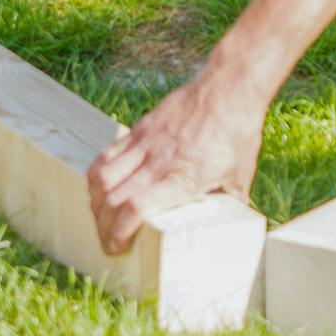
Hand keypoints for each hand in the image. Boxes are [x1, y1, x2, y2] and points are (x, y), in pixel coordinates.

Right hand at [88, 67, 265, 255]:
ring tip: (101, 216)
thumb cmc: (238, 132)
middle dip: (103, 227)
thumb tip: (229, 228)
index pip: (135, 209)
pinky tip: (102, 187)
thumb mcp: (240, 177)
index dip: (118, 233)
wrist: (229, 87)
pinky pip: (108, 153)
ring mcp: (145, 142)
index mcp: (181, 178)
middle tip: (107, 241)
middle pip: (112, 198)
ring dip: (96, 202)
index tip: (116, 248)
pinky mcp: (141, 127)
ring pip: (102, 176)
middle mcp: (158, 161)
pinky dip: (98, 174)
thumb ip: (228, 205)